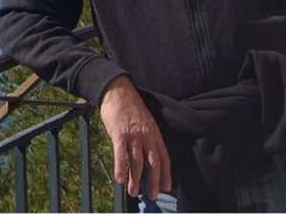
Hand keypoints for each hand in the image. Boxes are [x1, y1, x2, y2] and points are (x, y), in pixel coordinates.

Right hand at [100, 76, 171, 198]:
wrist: (118, 91)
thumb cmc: (131, 107)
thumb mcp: (146, 121)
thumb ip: (148, 138)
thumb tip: (148, 157)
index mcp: (155, 132)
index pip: (164, 156)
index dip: (166, 173)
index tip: (167, 187)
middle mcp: (146, 135)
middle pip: (153, 163)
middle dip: (154, 181)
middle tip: (153, 196)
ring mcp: (133, 135)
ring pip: (137, 162)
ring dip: (136, 180)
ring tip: (134, 193)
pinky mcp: (119, 134)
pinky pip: (121, 154)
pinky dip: (120, 168)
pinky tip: (119, 179)